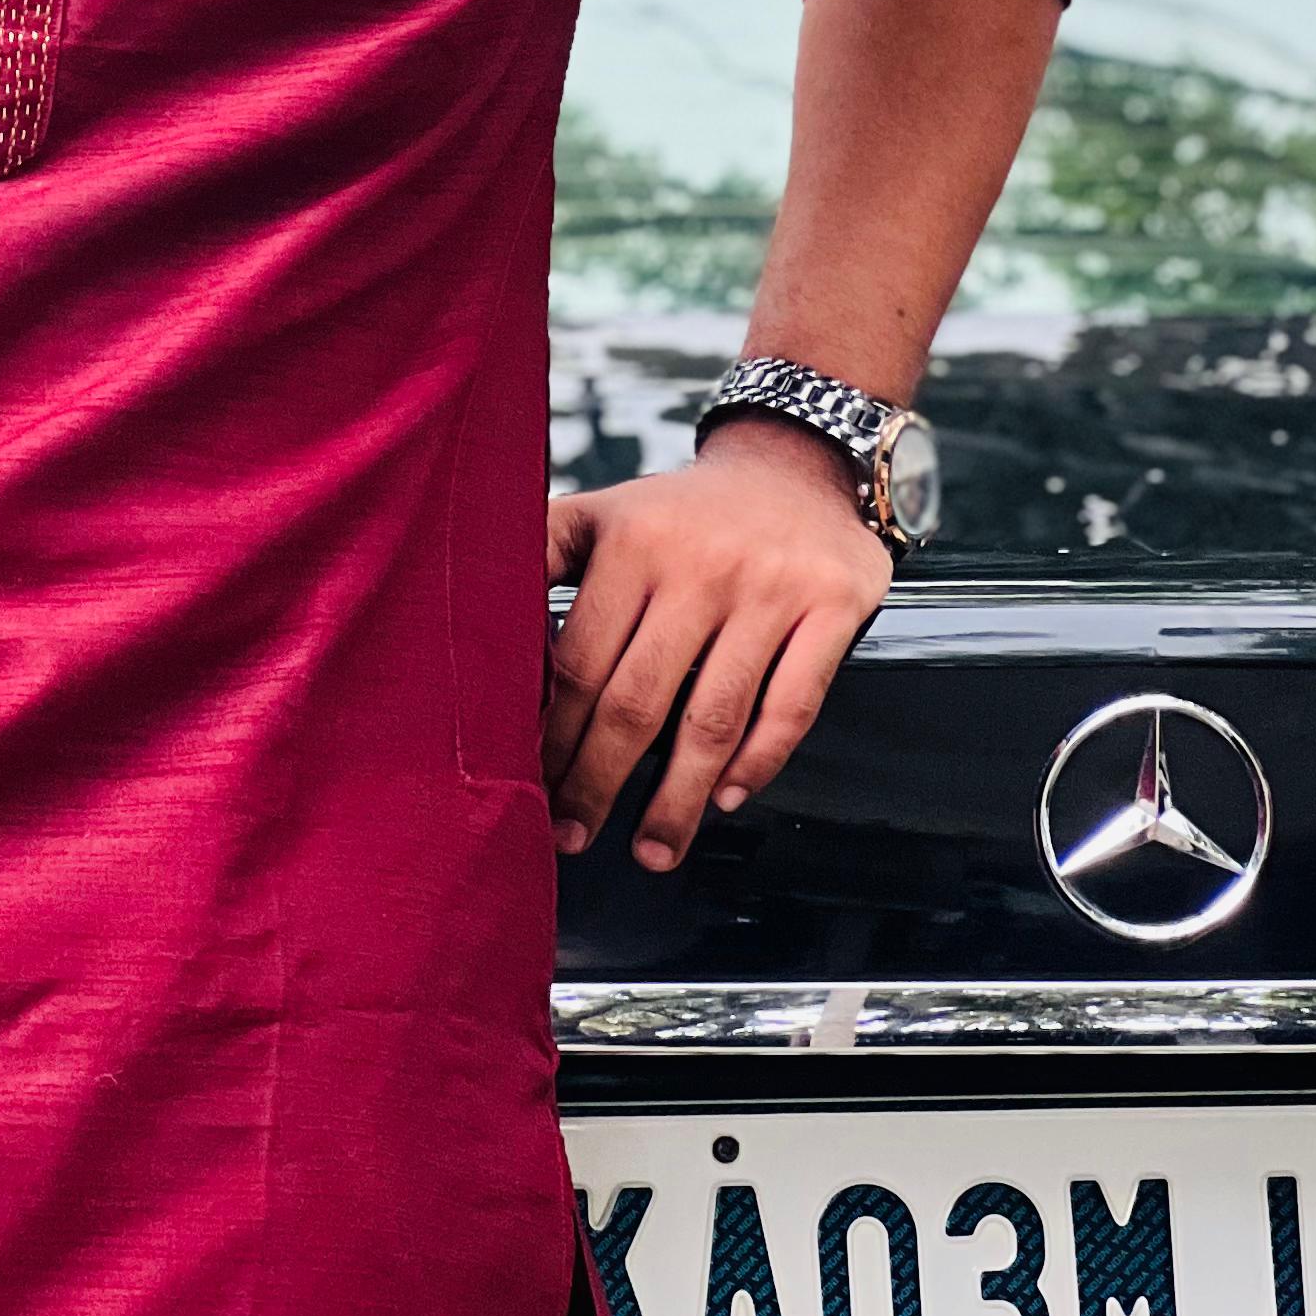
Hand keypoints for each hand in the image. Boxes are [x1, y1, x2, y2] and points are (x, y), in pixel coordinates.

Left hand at [543, 416, 891, 871]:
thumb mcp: (604, 513)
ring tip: (652, 850)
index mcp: (634, 541)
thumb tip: (483, 633)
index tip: (537, 787)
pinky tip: (728, 797)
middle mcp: (701, 565)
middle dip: (600, 782)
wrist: (793, 465)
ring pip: (715, 717)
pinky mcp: (832, 607)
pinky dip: (759, 762)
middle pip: (640, 700)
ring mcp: (770, 589)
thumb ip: (542, 559)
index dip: (555, 736)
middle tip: (576, 837)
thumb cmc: (681, 512)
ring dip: (679, 799)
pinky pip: (792, 705)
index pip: (581, 661)